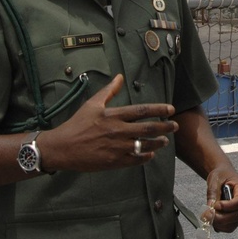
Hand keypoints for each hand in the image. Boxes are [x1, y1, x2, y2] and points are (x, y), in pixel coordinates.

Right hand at [44, 74, 177, 171]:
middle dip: (165, 127)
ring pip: (144, 145)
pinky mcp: (114, 162)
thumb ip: (109, 91)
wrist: (62, 148)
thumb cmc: (77, 124)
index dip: (159, 109)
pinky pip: (135, 160)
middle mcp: (118, 131)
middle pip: (148, 128)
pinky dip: (145, 157)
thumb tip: (119, 77)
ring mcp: (117, 147)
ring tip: (165, 141)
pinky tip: (150, 154)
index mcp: (114, 115)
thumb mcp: (92, 104)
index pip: (142, 111)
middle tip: (175, 126)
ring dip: (158, 143)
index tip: (171, 109)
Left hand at [202, 168, 237, 232]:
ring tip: (208, 216)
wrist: (223, 176)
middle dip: (221, 218)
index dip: (228, 206)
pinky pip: (230, 227)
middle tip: (207, 214)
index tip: (216, 205)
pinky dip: (220, 226)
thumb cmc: (221, 175)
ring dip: (220, 223)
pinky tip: (213, 218)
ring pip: (234, 223)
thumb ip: (213, 193)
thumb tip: (210, 208)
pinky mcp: (237, 217)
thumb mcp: (215, 179)